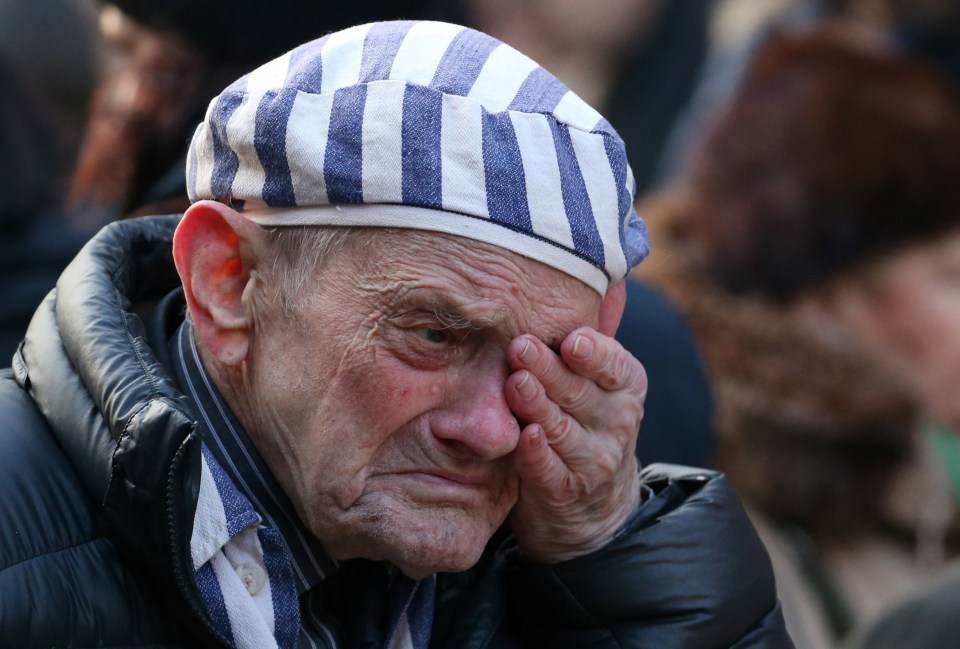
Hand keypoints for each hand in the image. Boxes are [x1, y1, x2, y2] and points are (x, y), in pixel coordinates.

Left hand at [504, 327, 645, 562]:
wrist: (593, 504)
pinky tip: (524, 436)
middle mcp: (617, 420)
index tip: (571, 340)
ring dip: (537, 405)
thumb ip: (585, 340)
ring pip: (562, 428)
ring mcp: (594, 460)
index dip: (593, 353)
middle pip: (579, 391)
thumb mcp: (595, 381)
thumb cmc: (581, 420)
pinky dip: (537, 454)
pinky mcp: (565, 491)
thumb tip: (589, 278)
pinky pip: (549, 469)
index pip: (614, 364)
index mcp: (625, 385)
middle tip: (520, 347)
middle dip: (549, 369)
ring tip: (516, 383)